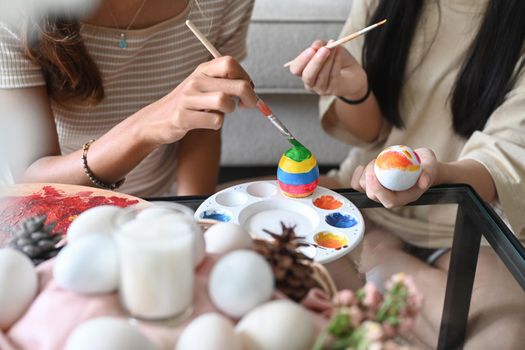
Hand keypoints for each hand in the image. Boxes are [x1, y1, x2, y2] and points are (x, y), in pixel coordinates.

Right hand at [137, 56, 257, 145]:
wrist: (156, 120)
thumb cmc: (188, 104)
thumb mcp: (203, 86)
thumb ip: (224, 82)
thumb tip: (251, 89)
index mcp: (202, 70)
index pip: (231, 63)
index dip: (245, 76)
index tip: (248, 88)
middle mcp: (196, 81)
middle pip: (237, 84)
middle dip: (250, 97)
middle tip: (248, 105)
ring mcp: (188, 99)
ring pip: (225, 102)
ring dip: (230, 111)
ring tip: (221, 113)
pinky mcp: (183, 118)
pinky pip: (215, 121)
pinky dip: (216, 124)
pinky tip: (207, 122)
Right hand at [288, 40, 367, 98]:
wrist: (353, 72)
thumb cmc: (337, 59)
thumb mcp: (328, 48)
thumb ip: (320, 46)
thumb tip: (316, 45)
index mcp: (304, 72)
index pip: (296, 69)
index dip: (301, 60)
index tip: (311, 49)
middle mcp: (310, 83)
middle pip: (307, 76)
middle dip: (316, 62)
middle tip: (325, 49)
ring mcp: (321, 88)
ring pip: (322, 76)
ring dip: (328, 60)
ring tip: (334, 46)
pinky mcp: (333, 90)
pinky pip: (334, 75)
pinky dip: (337, 61)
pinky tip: (339, 52)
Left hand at [350, 148, 438, 207]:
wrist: (420, 165)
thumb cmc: (426, 166)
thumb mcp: (432, 166)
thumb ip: (429, 172)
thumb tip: (424, 180)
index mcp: (404, 198)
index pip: (388, 201)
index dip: (378, 190)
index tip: (373, 174)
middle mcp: (390, 197)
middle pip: (372, 195)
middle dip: (369, 178)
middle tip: (375, 161)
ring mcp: (380, 192)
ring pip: (363, 189)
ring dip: (365, 173)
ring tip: (376, 161)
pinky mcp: (373, 185)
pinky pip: (358, 184)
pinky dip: (358, 175)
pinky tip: (362, 167)